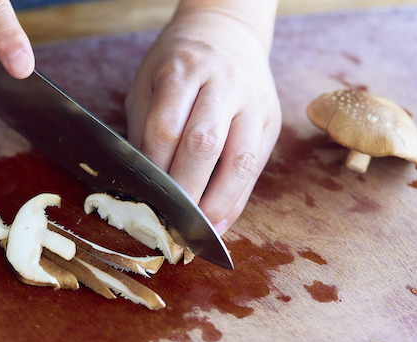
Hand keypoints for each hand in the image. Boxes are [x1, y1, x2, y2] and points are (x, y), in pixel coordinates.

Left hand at [125, 3, 281, 234]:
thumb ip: (146, 129)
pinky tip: (220, 221)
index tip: (145, 200)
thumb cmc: (178, 65)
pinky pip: (255, 168)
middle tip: (169, 224)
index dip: (155, 169)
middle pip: (204, 144)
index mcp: (184, 68)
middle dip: (186, 191)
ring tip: (198, 231)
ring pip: (240, 160)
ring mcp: (255, 102)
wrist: (227, 35)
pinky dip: (237, 199)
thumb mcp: (149, 84)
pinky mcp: (271, 121)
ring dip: (218, 202)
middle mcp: (225, 83)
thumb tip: (145, 185)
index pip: (166, 127)